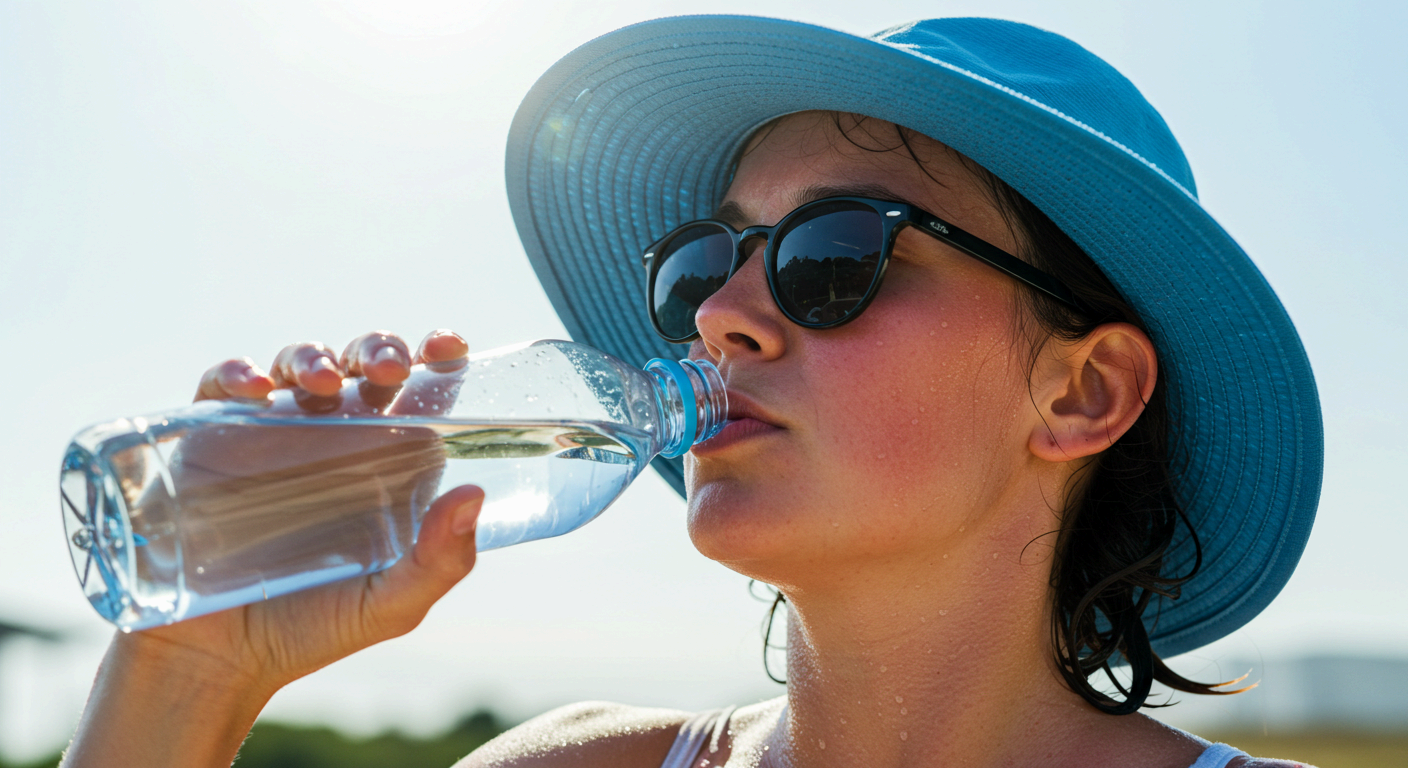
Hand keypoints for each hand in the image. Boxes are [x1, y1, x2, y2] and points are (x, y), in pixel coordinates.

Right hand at [173, 329, 476, 683]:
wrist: (217, 660)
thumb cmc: (313, 628)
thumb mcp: (391, 605)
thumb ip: (439, 561)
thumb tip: (474, 495)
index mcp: (388, 463)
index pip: (421, 394)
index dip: (437, 359)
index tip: (451, 347)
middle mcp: (335, 438)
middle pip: (363, 365)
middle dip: (378, 349)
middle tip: (388, 368)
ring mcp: (273, 434)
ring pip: (299, 364)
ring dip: (314, 357)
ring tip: (324, 383)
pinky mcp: (213, 441)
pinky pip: (223, 389)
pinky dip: (238, 374)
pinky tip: (255, 389)